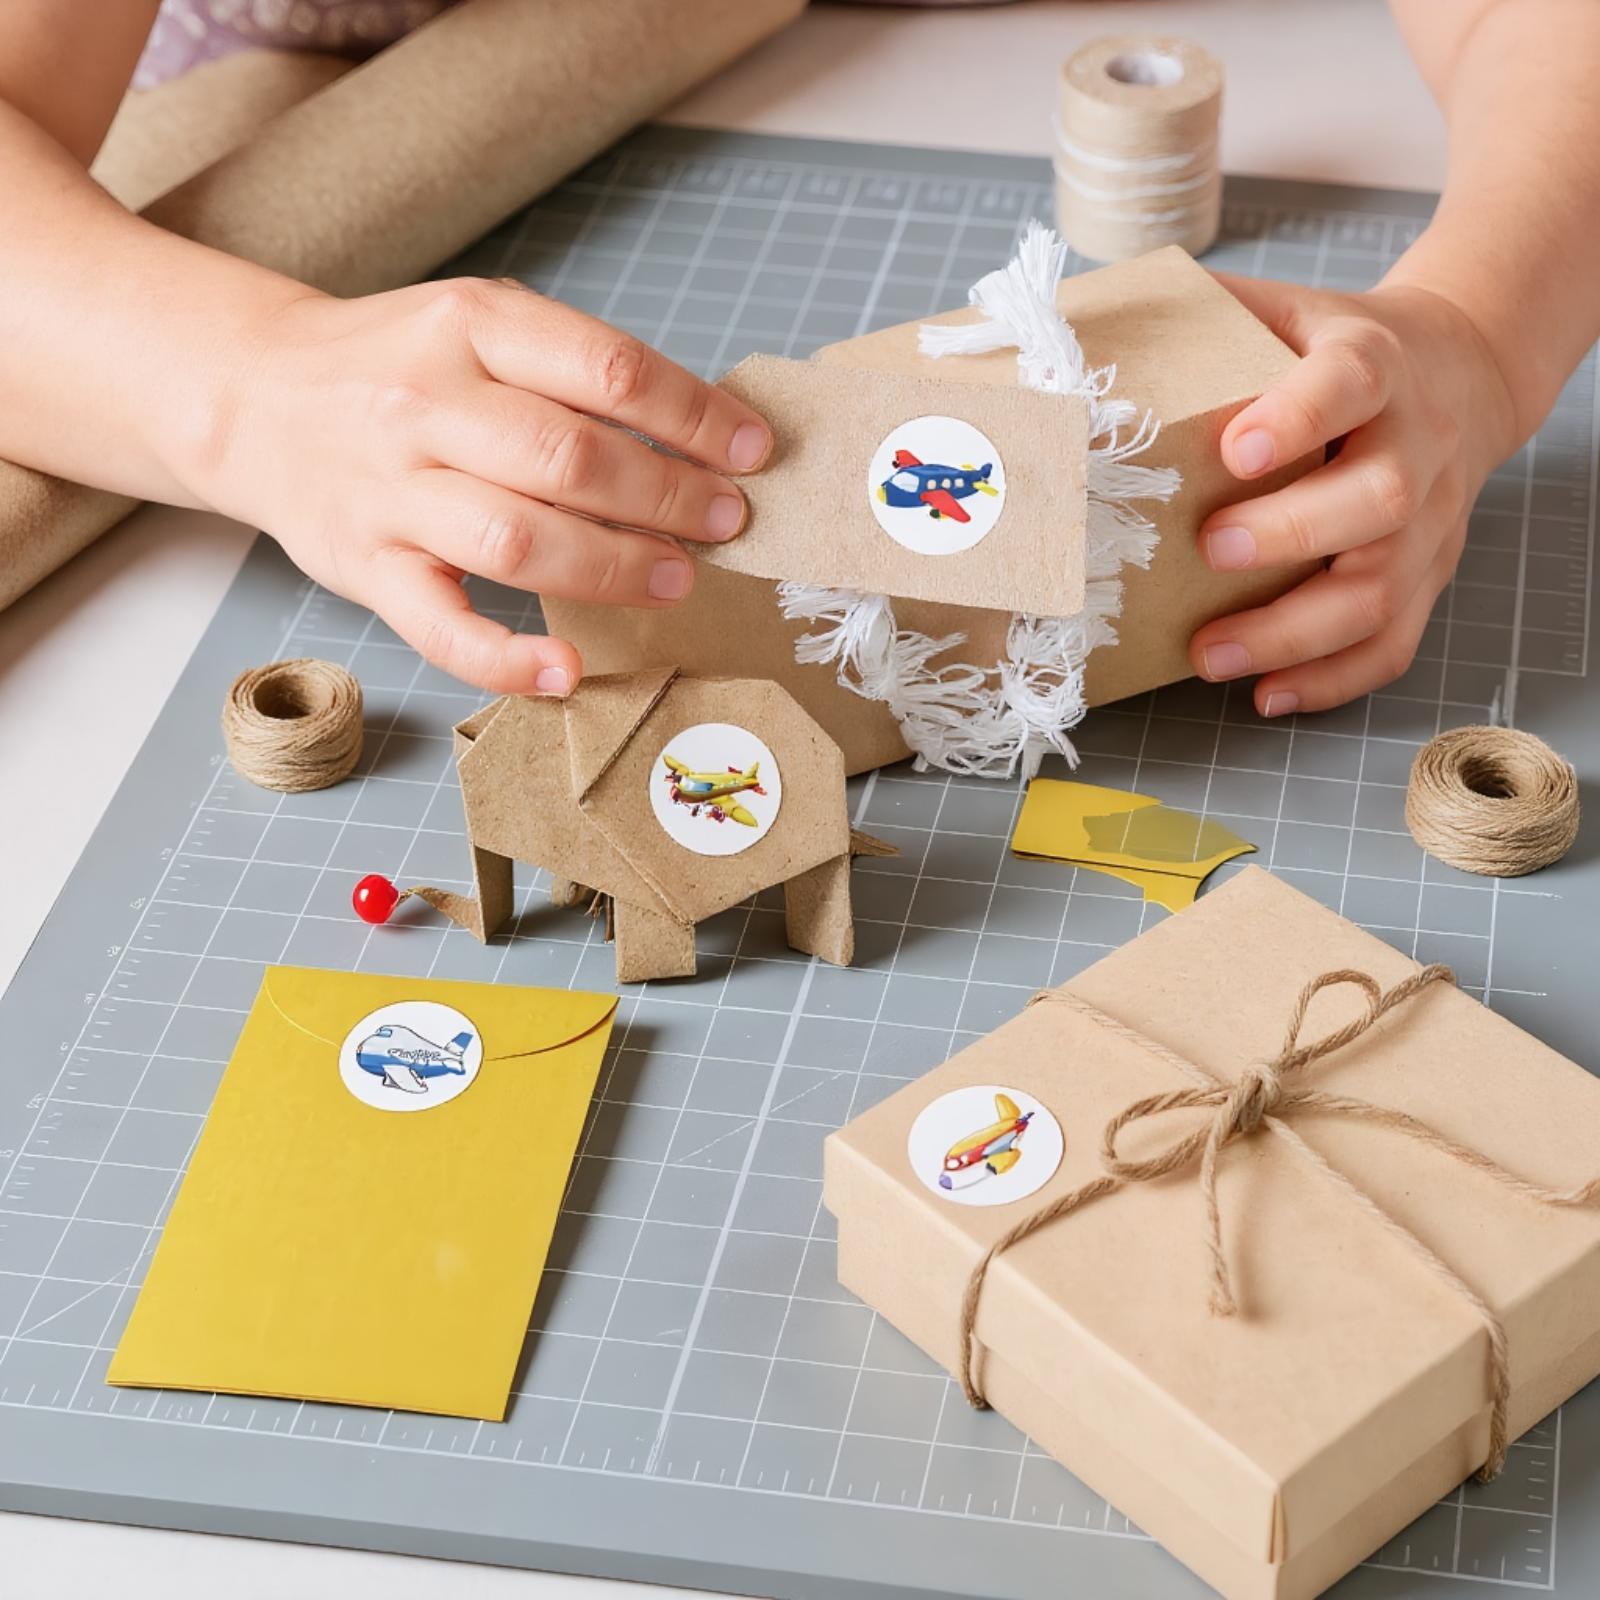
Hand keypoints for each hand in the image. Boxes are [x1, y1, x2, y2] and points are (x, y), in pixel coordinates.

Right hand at [198, 277, 770, 696]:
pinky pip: (441, 627)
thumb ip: (570, 375)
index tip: (753, 452)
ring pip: (518, 540)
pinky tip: (571, 670)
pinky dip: (509, 659)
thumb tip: (698, 439)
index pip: (606, 370)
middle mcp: (424, 403)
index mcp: (469, 326)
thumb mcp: (478, 331)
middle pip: (570, 460)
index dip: (695, 416)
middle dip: (669, 498)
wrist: (254, 394)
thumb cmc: (396, 367)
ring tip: (677, 579)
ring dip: (614, 568)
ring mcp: (389, 491)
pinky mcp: (363, 568)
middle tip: (728, 524)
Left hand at [1189, 276, 1519, 716]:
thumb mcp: (1288, 310)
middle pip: (1380, 496)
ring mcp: (1431, 519)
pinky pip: (1394, 642)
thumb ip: (1212, 314)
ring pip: (1384, 588)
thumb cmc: (1339, 349)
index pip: (1349, 383)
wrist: (1460, 369)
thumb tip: (1087, 328)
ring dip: (1295, 633)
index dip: (1297, 417)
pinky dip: (1332, 679)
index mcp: (1376, 363)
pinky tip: (1267, 693)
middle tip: (1211, 550)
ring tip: (1212, 655)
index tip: (1234, 451)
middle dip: (1293, 532)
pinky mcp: (1430, 575)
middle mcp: (1415, 443)